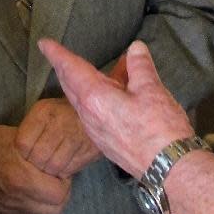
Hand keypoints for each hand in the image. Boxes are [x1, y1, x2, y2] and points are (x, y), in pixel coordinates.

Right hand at [0, 121, 70, 213]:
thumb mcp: (20, 137)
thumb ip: (42, 151)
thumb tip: (61, 156)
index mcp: (21, 177)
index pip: (60, 193)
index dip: (64, 180)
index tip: (58, 168)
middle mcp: (15, 199)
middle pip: (54, 208)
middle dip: (58, 193)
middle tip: (53, 177)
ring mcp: (6, 209)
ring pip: (41, 213)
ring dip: (45, 200)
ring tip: (40, 182)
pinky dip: (30, 204)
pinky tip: (25, 189)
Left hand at [15, 98, 100, 177]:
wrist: (92, 108)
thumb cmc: (60, 114)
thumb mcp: (41, 114)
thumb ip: (29, 132)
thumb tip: (18, 158)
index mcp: (43, 112)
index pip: (23, 143)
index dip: (22, 155)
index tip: (26, 156)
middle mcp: (60, 122)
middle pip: (38, 158)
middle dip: (36, 166)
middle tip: (39, 165)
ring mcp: (77, 136)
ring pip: (54, 167)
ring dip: (50, 171)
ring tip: (51, 166)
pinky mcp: (90, 149)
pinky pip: (70, 170)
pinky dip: (64, 172)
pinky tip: (64, 165)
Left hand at [38, 39, 192, 179]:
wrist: (170, 169)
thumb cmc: (159, 129)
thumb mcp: (152, 89)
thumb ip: (140, 66)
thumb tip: (135, 48)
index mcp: (95, 98)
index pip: (71, 69)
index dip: (58, 54)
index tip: (44, 43)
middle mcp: (89, 116)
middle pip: (71, 85)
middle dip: (63, 68)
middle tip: (56, 54)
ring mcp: (96, 131)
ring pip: (82, 100)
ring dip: (82, 82)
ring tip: (92, 69)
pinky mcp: (107, 142)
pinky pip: (93, 112)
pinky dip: (96, 96)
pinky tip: (113, 92)